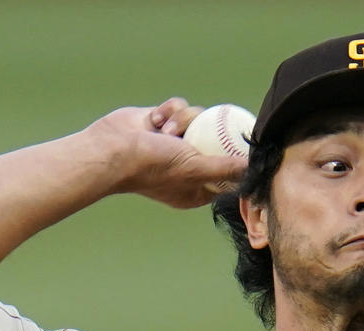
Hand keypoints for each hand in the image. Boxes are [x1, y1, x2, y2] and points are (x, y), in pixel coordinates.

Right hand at [88, 97, 247, 208]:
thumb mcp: (196, 169)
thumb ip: (225, 168)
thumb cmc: (151, 166)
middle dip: (206, 132)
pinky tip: (154, 120)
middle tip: (214, 122)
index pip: (224, 174)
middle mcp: (184, 167)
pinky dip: (167, 112)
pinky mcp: (160, 123)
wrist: (111, 149)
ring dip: (182, 120)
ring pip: (196, 120)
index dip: (234, 158)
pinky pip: (176, 109)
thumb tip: (252, 168)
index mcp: (194, 188)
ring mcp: (172, 144)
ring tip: (165, 130)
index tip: (241, 143)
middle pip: (213, 142)